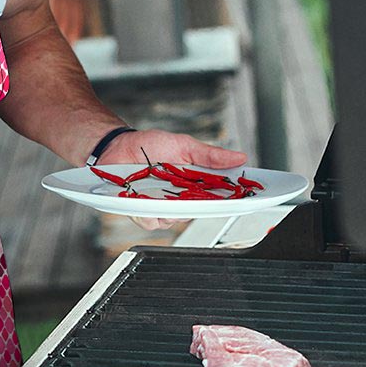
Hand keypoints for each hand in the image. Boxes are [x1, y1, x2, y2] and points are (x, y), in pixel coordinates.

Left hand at [98, 129, 247, 231]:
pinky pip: (151, 221)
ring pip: (174, 220)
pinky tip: (142, 197)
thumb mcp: (184, 145)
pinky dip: (148, 211)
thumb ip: (210, 155)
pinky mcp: (142, 212)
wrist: (118, 147)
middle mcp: (181, 199)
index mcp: (195, 184)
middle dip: (200, 205)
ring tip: (160, 188)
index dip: (234, 200)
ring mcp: (162, 207)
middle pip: (199, 212)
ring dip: (170, 207)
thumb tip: (239, 157)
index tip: (247, 198)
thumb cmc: (150, 145)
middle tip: (193, 191)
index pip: (220, 197)